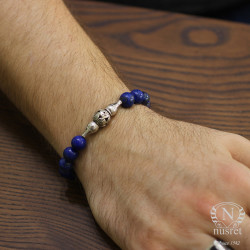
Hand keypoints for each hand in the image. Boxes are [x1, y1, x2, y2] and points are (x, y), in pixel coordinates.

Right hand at [76, 105, 249, 248]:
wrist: (115, 139)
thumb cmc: (166, 140)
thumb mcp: (220, 140)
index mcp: (232, 182)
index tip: (241, 223)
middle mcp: (208, 210)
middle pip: (244, 246)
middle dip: (233, 235)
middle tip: (213, 220)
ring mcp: (175, 233)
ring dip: (203, 242)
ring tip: (187, 220)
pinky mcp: (146, 247)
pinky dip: (177, 247)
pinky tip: (169, 228)